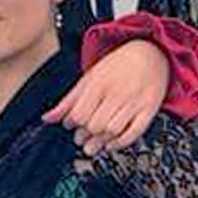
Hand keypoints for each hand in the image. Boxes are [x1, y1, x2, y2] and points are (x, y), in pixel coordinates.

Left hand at [43, 40, 167, 154]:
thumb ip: (68, 101)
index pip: (79, 114)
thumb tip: (47, 119)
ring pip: (113, 131)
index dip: (72, 124)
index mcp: (98, 84)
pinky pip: (134, 133)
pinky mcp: (149, 110)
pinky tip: (111, 144)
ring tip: (95, 141)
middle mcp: (116, 94)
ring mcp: (134, 102)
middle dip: (85, 135)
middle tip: (82, 137)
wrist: (150, 53)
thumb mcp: (88, 79)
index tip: (71, 125)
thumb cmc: (117, 67)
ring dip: (101, 141)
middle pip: (95, 125)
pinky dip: (120, 143)